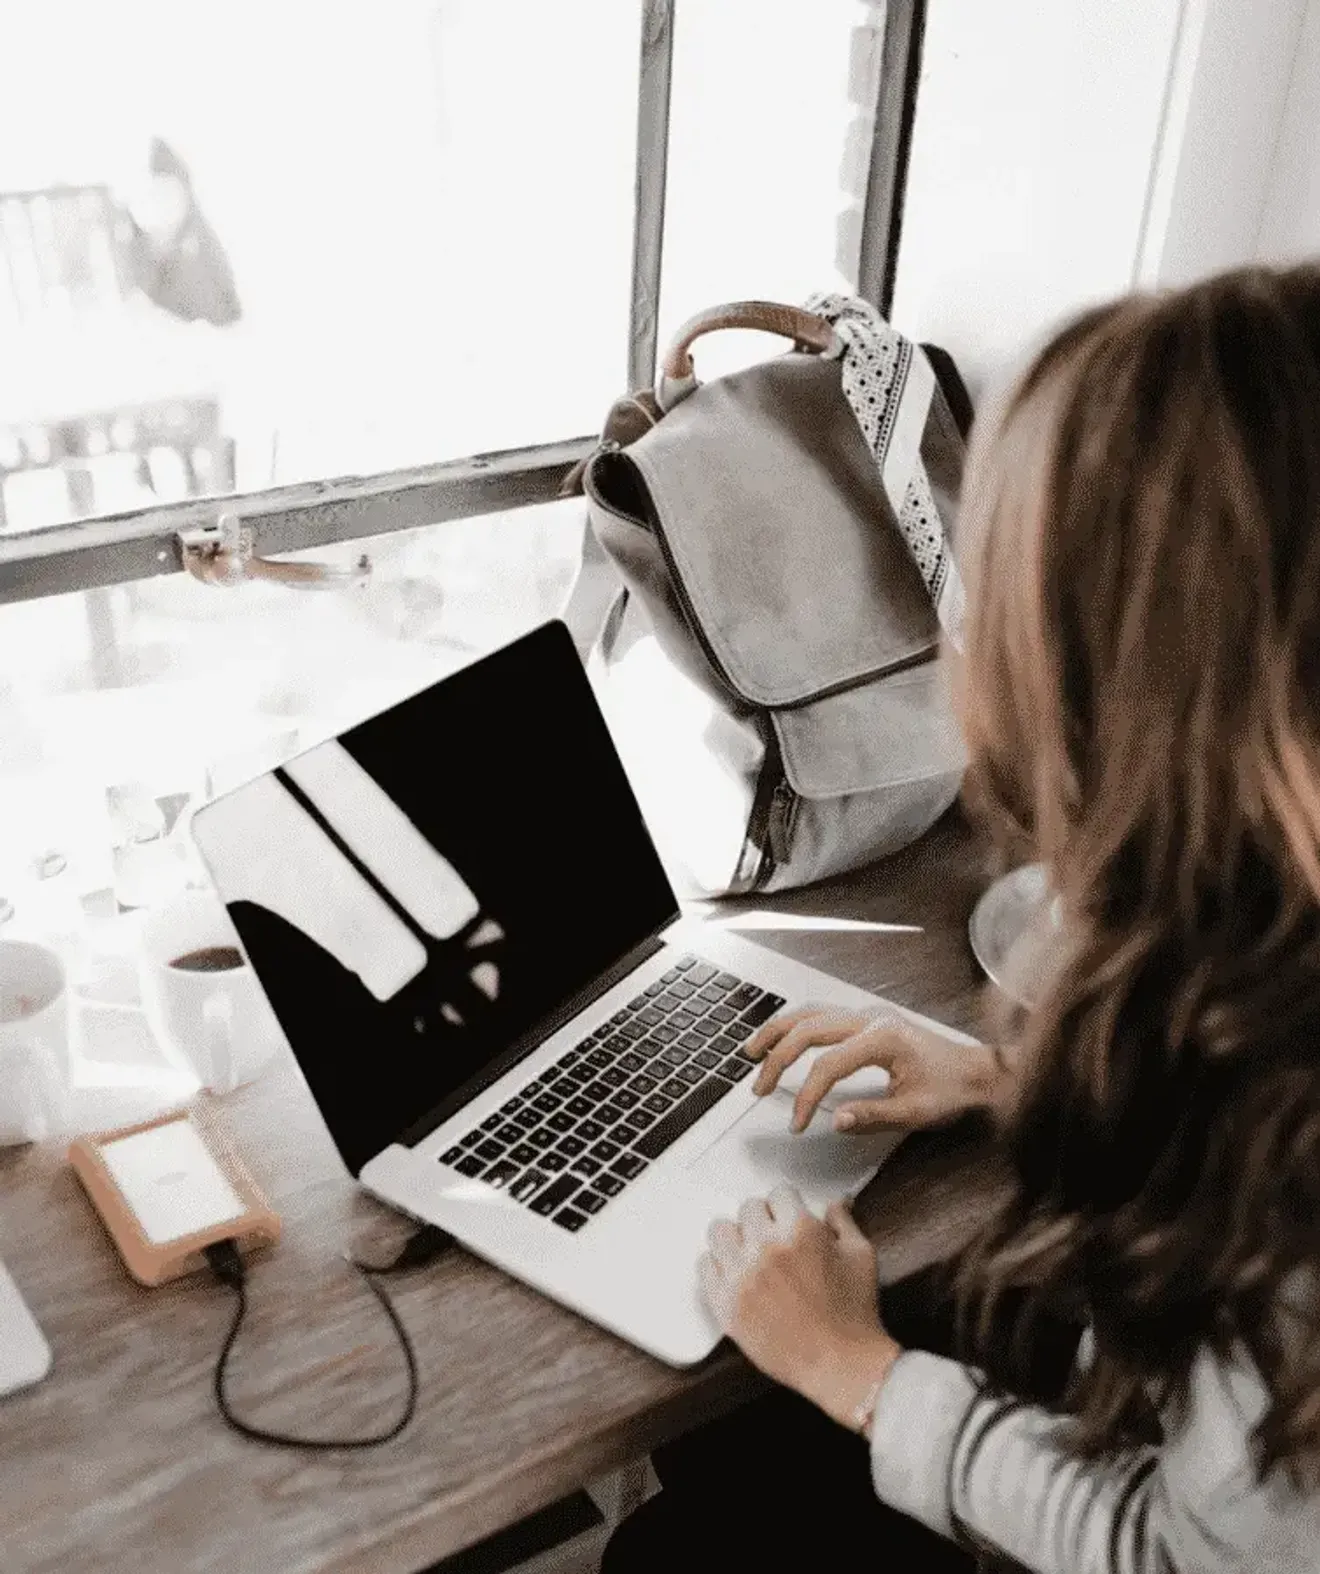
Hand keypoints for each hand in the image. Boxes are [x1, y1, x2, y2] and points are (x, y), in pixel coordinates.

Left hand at [698, 1186, 900, 1428]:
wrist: (840, 1365)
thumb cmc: (854, 1314)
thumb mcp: (860, 1256)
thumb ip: (843, 1222)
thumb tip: (836, 1202)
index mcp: (799, 1231)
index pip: (779, 1192)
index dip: (788, 1204)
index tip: (789, 1215)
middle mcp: (765, 1248)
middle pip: (748, 1209)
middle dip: (764, 1218)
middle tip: (774, 1237)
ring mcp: (741, 1276)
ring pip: (720, 1231)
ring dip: (736, 1238)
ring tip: (750, 1253)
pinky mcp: (725, 1304)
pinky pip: (704, 1266)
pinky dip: (718, 1266)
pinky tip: (735, 1274)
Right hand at [747, 1006, 999, 1133]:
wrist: (979, 1073)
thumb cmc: (953, 1091)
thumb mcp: (916, 1112)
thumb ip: (872, 1115)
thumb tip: (835, 1120)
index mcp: (882, 1038)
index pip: (828, 1065)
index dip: (807, 1096)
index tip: (797, 1124)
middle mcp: (871, 1019)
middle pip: (809, 1029)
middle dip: (778, 1058)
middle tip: (759, 1088)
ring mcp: (868, 1015)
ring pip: (811, 1013)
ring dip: (779, 1031)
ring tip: (752, 1051)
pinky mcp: (868, 1020)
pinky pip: (822, 1015)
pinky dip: (796, 1025)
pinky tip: (782, 1038)